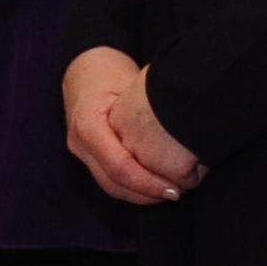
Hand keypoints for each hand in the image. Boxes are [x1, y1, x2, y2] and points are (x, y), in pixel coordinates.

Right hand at [66, 46, 203, 205]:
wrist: (82, 70)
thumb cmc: (110, 71)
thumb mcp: (131, 83)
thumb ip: (151, 110)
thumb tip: (186, 130)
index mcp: (88, 125)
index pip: (119, 167)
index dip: (148, 183)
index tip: (175, 187)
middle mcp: (80, 144)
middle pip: (113, 183)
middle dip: (147, 194)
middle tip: (178, 193)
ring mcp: (81, 153)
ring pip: (111, 187)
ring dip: (141, 195)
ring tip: (169, 192)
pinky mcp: (88, 157)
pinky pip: (109, 180)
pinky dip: (133, 188)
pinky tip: (155, 187)